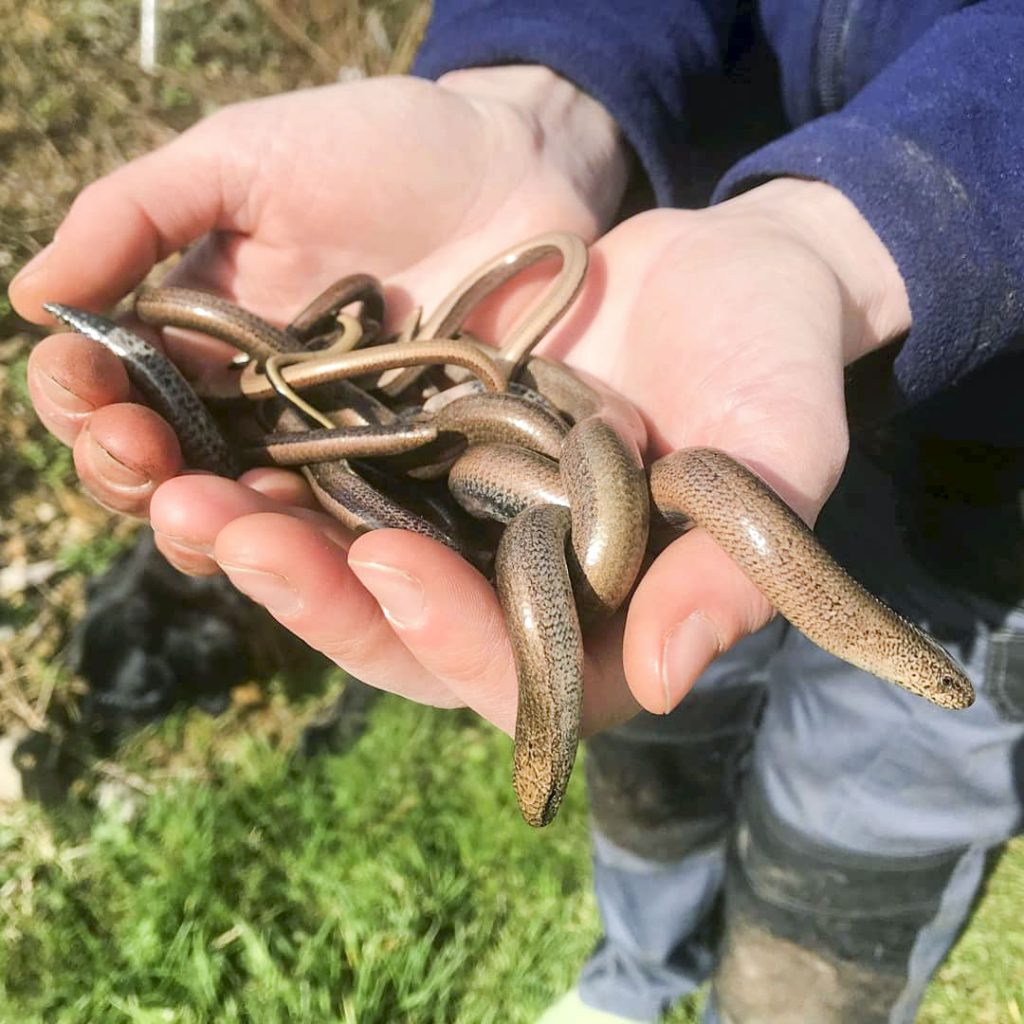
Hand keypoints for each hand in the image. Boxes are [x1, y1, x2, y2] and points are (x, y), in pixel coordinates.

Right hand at [10, 64, 626, 512]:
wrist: (514, 165)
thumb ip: (137, 218)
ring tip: (196, 505)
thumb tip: (28, 302)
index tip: (80, 382)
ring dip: (210, 523)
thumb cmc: (377, 148)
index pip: (120, 398)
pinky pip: (358, 525)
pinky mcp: (415, 473)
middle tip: (132, 452)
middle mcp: (261, 413)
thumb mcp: (243, 158)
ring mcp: (339, 451)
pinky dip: (317, 536)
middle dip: (134, 474)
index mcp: (205, 344)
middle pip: (174, 477)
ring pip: (255, 520)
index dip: (84, 402)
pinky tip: (289, 518)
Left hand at [186, 177, 903, 732]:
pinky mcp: (426, 474)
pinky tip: (203, 440)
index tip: (398, 567)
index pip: (523, 670)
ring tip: (178, 497)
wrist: (726, 275)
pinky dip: (274, 478)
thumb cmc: (770, 361)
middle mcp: (525, 600)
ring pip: (350, 574)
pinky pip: (339, 493)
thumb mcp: (775, 451)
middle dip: (318, 598)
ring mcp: (467, 538)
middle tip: (230, 538)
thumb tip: (668, 676)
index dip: (456, 636)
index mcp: (610, 623)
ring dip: (264, 545)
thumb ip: (732, 568)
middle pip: (404, 639)